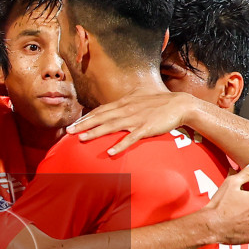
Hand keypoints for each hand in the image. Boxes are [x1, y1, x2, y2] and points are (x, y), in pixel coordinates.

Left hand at [67, 90, 199, 155]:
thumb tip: (118, 101)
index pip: (101, 110)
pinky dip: (120, 145)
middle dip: (84, 124)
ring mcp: (136, 119)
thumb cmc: (161, 101)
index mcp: (125, 102)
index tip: (74, 123)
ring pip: (111, 126)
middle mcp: (127, 109)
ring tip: (82, 138)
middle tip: (69, 131)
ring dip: (96, 132)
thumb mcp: (141, 96)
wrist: (180, 104)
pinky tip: (110, 152)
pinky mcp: (145, 128)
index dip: (86, 117)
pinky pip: (130, 138)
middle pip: (101, 117)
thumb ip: (128, 99)